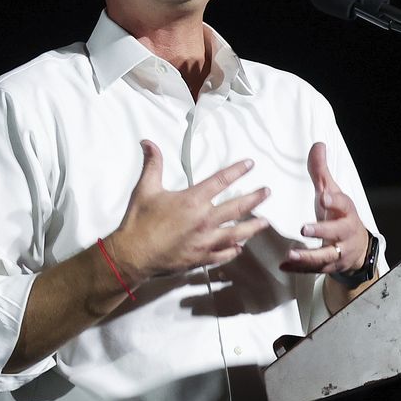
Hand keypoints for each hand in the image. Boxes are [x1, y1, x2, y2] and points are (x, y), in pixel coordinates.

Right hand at [106, 140, 269, 278]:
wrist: (132, 255)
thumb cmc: (138, 222)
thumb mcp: (145, 189)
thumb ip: (153, 165)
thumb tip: (148, 143)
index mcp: (192, 201)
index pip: (221, 181)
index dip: (237, 170)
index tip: (250, 164)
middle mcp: (204, 220)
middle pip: (237, 207)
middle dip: (255, 198)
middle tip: (267, 192)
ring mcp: (205, 241)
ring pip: (237, 233)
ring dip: (253, 227)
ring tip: (265, 222)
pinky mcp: (202, 257)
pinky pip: (224, 254)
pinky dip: (233, 250)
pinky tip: (240, 247)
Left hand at [277, 143, 368, 278]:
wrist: (358, 248)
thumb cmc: (339, 215)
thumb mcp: (332, 193)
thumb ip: (321, 172)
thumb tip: (317, 144)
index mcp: (346, 211)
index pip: (343, 204)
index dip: (334, 201)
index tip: (324, 197)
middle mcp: (345, 232)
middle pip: (337, 232)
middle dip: (322, 231)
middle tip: (305, 229)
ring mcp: (339, 251)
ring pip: (326, 255)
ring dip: (309, 256)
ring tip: (291, 255)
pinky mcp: (330, 266)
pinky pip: (314, 269)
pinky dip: (299, 269)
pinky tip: (285, 266)